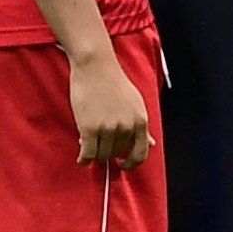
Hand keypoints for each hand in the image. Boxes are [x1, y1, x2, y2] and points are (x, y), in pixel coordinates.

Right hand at [69, 53, 152, 167]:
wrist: (95, 67)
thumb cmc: (114, 83)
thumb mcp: (135, 104)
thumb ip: (141, 126)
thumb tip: (151, 144)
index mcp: (141, 121)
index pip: (141, 153)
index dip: (131, 163)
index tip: (122, 164)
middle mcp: (127, 127)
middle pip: (116, 153)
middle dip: (107, 150)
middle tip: (98, 141)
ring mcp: (109, 128)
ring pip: (102, 155)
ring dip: (94, 153)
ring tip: (88, 142)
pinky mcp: (90, 128)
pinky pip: (88, 154)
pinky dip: (84, 160)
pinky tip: (81, 159)